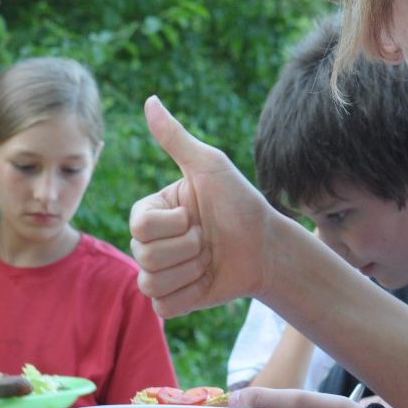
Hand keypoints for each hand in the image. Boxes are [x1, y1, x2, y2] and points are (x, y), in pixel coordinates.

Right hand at [129, 96, 280, 316]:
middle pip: (144, 256)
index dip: (175, 225)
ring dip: (191, 271)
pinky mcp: (173, 300)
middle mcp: (150, 242)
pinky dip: (189, 295)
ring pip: (151, 283)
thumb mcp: (210, 166)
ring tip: (209, 258)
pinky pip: (163, 306)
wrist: (267, 247)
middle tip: (209, 238)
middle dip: (189, 248)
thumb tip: (150, 100)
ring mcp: (160, 272)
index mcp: (152, 211)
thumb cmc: (240, 202)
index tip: (198, 214)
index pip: (140, 226)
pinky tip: (206, 280)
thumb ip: (176, 137)